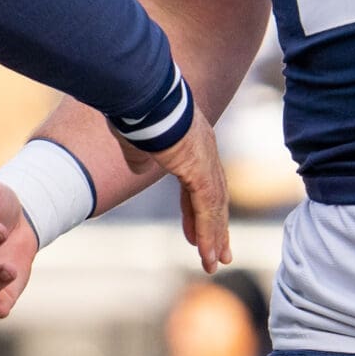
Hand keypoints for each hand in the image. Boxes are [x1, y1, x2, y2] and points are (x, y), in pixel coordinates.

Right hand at [134, 109, 232, 274]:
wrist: (141, 92)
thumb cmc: (133, 109)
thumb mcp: (135, 139)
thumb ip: (141, 156)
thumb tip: (141, 167)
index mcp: (191, 143)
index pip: (198, 183)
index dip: (197, 209)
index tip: (196, 231)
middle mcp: (205, 151)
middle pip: (214, 197)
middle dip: (216, 226)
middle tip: (221, 252)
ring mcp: (205, 160)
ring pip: (214, 207)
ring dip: (214, 237)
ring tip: (215, 263)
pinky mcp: (200, 170)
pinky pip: (207, 209)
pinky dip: (208, 233)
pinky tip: (209, 253)